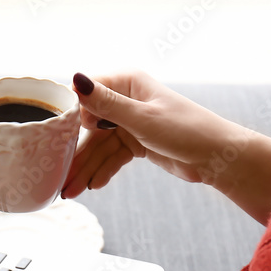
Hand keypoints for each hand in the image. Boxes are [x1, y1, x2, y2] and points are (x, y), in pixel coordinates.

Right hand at [62, 70, 230, 198]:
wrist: (217, 157)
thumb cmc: (187, 130)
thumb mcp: (141, 118)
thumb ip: (106, 103)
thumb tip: (76, 79)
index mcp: (127, 82)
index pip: (86, 95)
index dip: (69, 118)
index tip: (52, 140)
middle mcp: (126, 99)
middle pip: (89, 127)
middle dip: (75, 153)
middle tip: (58, 176)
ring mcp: (130, 122)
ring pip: (99, 147)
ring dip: (85, 169)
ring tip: (70, 191)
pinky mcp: (136, 142)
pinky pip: (112, 157)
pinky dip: (102, 171)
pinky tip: (92, 186)